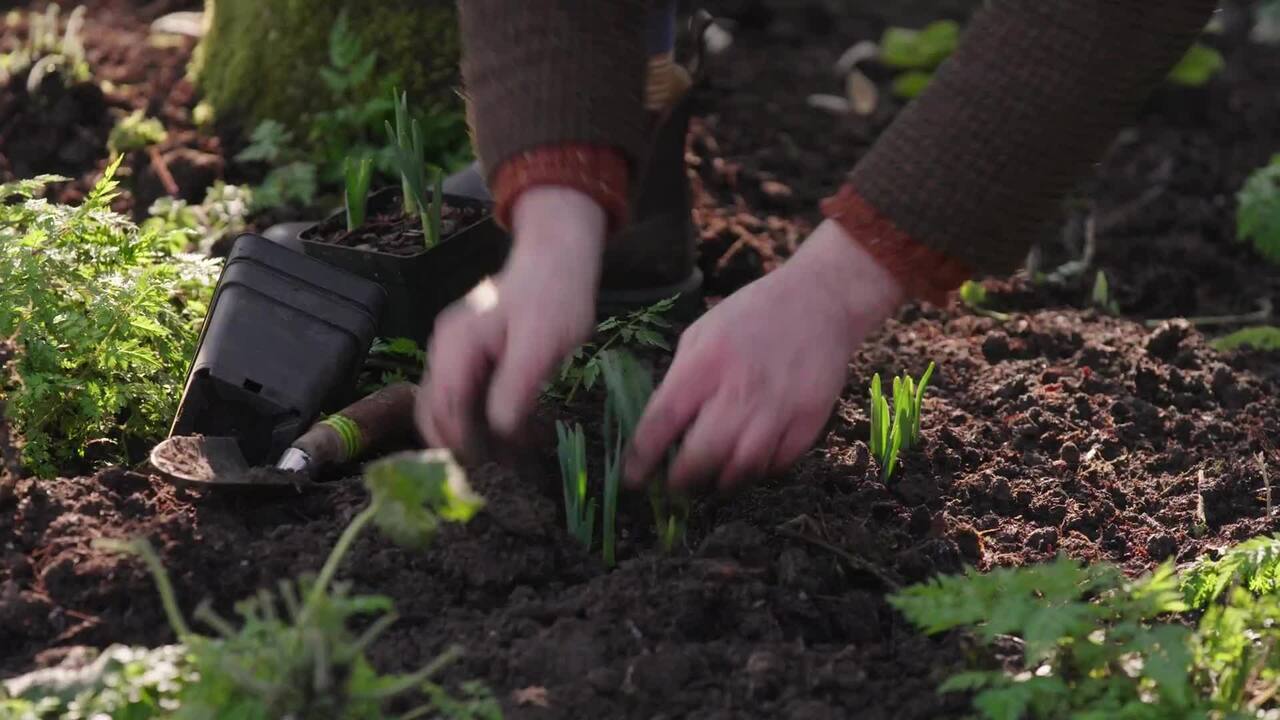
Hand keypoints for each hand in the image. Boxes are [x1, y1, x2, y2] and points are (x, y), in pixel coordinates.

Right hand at [418, 186, 604, 457]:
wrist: (558, 257)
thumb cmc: (553, 298)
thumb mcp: (541, 347)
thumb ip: (515, 389)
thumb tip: (498, 431)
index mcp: (456, 346)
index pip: (441, 410)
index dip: (461, 445)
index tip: (491, 471)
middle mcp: (445, 349)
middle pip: (434, 412)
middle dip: (460, 445)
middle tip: (497, 472)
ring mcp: (455, 350)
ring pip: (448, 406)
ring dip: (473, 435)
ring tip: (510, 459)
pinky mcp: (471, 353)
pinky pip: (465, 394)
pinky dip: (482, 418)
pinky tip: (514, 433)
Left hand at [624, 219, 905, 491]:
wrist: (820, 300)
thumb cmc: (752, 315)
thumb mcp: (701, 333)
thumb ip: (680, 379)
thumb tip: (662, 428)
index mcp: (707, 362)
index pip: (663, 421)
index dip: (642, 457)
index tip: (632, 478)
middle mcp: (741, 389)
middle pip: (702, 455)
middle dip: (681, 480)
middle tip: (674, 485)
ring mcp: (779, 408)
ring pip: (741, 469)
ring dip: (720, 483)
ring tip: (710, 478)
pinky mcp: (809, 421)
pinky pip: (777, 464)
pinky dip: (758, 472)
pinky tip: (747, 463)